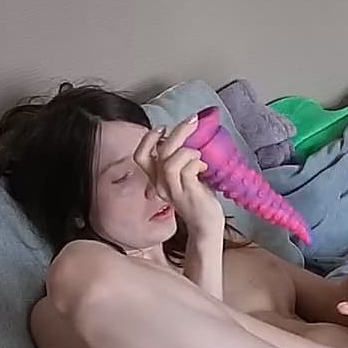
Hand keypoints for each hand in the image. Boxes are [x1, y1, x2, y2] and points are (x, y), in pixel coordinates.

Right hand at [134, 116, 223, 246]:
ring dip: (187, 150)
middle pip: (159, 151)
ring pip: (170, 160)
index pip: (140, 156)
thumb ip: (180, 162)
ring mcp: (173, 190)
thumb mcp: (184, 178)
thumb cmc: (198, 200)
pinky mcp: (186, 193)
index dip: (148, 139)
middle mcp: (160, 185)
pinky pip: (186, 169)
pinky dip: (196, 162)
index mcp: (157, 180)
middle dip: (177, 132)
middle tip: (192, 121)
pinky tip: (203, 168)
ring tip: (198, 155)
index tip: (162, 128)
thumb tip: (186, 138)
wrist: (206, 227)